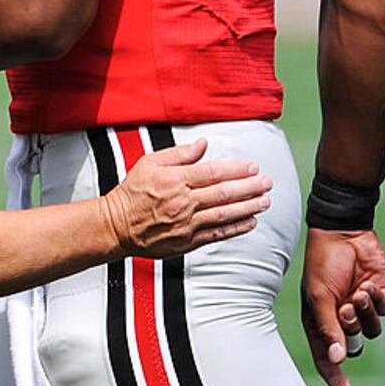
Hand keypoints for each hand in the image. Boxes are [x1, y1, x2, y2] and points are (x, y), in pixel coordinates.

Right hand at [100, 138, 271, 258]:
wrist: (117, 225)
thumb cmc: (133, 192)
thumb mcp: (149, 163)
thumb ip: (178, 154)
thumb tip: (203, 145)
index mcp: (174, 180)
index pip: (212, 172)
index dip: (236, 169)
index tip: (253, 167)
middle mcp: (183, 202)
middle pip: (223, 193)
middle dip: (250, 187)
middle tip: (267, 183)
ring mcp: (186, 223)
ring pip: (224, 214)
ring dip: (248, 207)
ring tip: (265, 201)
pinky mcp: (187, 241)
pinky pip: (217, 234)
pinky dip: (236, 228)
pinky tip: (250, 222)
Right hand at [300, 228, 384, 385]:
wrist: (344, 235)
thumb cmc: (323, 264)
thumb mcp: (319, 297)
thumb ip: (329, 328)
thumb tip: (338, 359)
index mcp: (318, 320)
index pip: (326, 355)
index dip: (335, 375)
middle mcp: (339, 319)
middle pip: (352, 345)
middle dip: (351, 331)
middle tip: (345, 311)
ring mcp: (359, 308)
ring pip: (371, 330)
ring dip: (365, 314)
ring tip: (357, 294)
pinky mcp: (378, 298)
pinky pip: (382, 312)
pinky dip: (376, 301)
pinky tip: (368, 285)